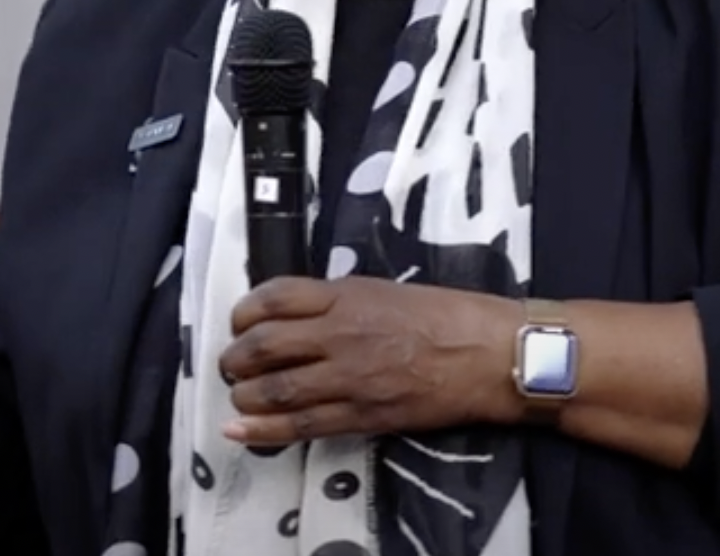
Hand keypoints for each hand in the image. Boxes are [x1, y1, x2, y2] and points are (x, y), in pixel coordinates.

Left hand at [218, 276, 524, 445]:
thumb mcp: (383, 290)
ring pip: (273, 389)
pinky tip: (238, 431)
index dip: (244, 313)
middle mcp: (339, 333)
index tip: (239, 323)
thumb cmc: (445, 316)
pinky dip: (262, 431)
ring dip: (244, 395)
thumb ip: (337, 302)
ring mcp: (349, 376)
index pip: (273, 297)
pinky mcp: (361, 414)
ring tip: (239, 397)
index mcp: (345, 295)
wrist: (486, 354)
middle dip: (236, 358)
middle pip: (263, 344)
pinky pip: (300, 426)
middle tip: (233, 365)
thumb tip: (296, 316)